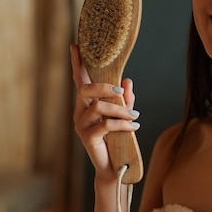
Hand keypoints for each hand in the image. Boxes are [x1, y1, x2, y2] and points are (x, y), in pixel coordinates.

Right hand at [71, 44, 139, 180]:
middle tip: (122, 92)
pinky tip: (134, 126)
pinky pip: (105, 125)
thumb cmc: (118, 138)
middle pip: (85, 89)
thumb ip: (126, 98)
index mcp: (87, 102)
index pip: (80, 79)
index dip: (77, 63)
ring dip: (119, 109)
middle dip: (105, 87)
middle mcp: (80, 111)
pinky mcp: (87, 138)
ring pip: (98, 107)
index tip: (76, 45)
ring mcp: (82, 125)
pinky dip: (122, 124)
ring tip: (135, 116)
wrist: (116, 165)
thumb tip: (128, 80)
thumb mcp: (124, 114)